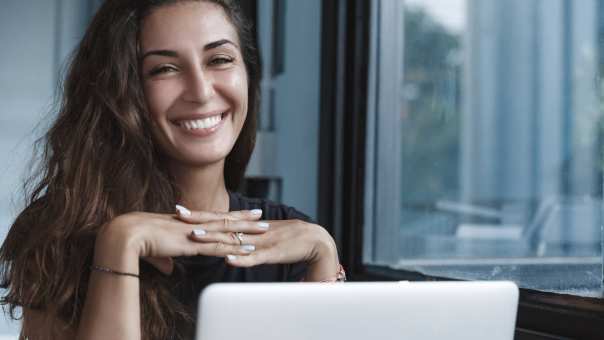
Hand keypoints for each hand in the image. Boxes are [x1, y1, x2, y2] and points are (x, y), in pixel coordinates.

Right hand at [95, 208, 266, 274]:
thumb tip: (167, 267)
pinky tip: (249, 249)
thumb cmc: (135, 241)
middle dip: (245, 218)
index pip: (212, 217)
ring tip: (264, 229)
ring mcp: (195, 233)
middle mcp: (194, 225)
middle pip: (225, 219)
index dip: (227, 215)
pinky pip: (220, 246)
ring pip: (228, 230)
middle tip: (261, 215)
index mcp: (186, 223)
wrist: (126, 235)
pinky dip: (236, 248)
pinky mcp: (194, 244)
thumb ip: (164, 258)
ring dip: (247, 231)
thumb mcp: (154, 251)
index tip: (241, 213)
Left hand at [177, 212, 339, 280]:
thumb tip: (231, 241)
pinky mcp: (272, 253)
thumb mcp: (264, 237)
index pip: (221, 218)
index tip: (180, 212)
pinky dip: (241, 258)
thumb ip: (248, 238)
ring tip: (195, 236)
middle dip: (199, 220)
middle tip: (179, 215)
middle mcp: (252, 230)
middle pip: (221, 224)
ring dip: (215, 238)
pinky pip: (254, 257)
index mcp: (249, 226)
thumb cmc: (289, 240)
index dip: (201, 215)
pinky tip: (228, 259)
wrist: (315, 240)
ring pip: (234, 239)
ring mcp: (261, 241)